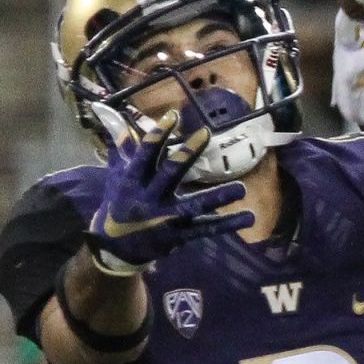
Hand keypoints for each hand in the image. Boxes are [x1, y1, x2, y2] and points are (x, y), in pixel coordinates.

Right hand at [87, 110, 253, 273]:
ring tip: (242, 188)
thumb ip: (122, 151)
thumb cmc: (118, 205)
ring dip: (218, 196)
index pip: (146, 154)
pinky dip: (227, 224)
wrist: (115, 248)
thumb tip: (121, 122)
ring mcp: (166, 218)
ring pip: (194, 205)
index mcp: (133, 181)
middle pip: (170, 173)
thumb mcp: (116, 178)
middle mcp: (150, 198)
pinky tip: (249, 217)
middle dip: (187, 153)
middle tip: (206, 133)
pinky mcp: (179, 235)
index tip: (174, 115)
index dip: (158, 134)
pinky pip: (206, 229)